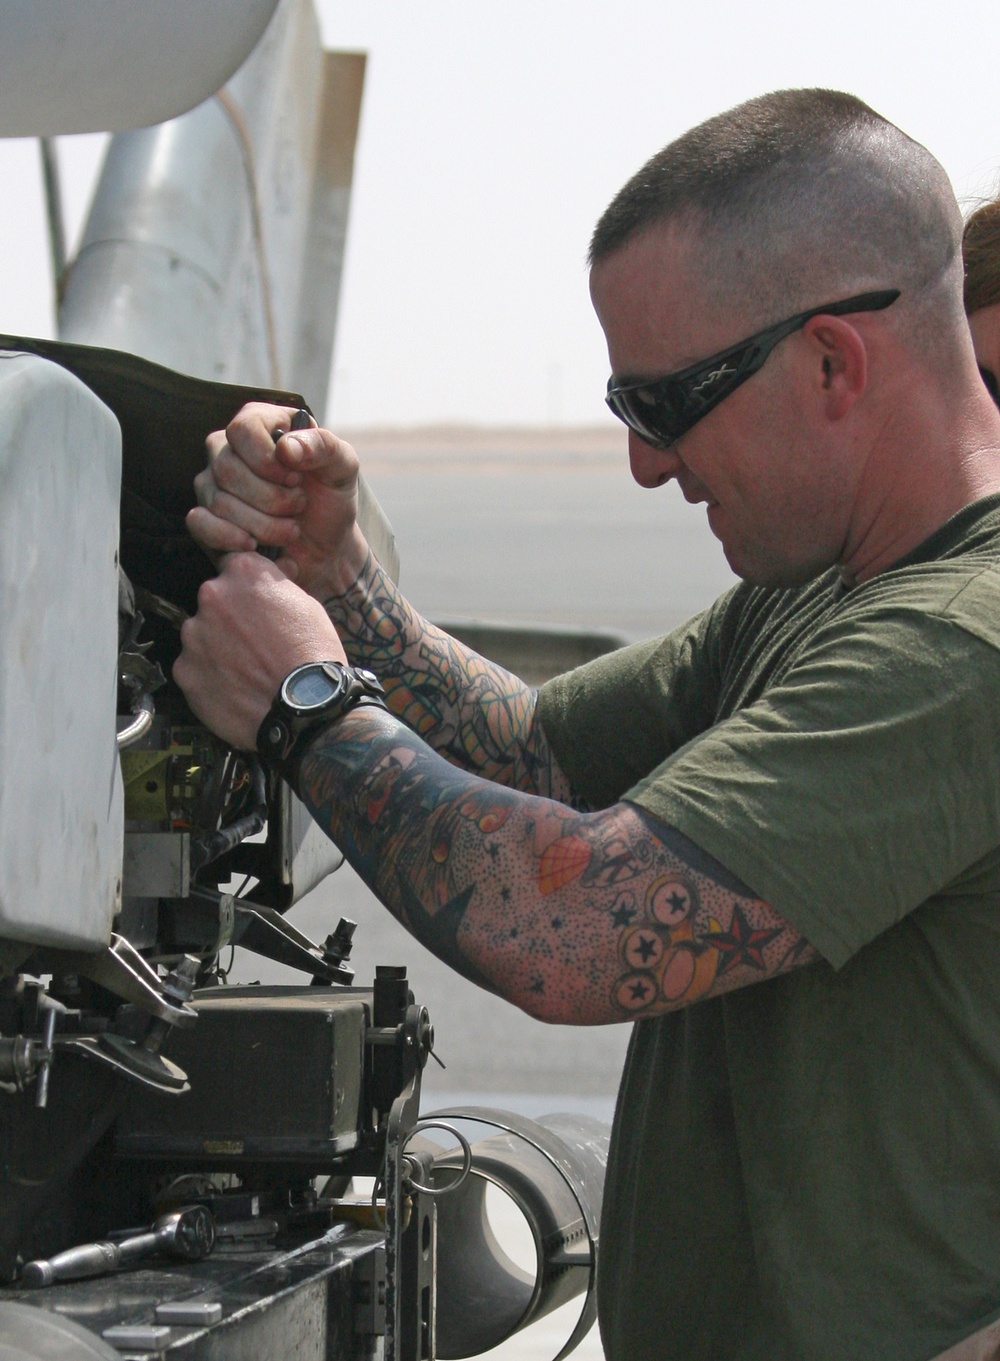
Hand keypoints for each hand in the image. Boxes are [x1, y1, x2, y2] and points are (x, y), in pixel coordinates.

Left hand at [173, 552, 346, 749]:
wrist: (304, 708)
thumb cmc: (312, 656)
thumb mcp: (307, 605)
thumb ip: (277, 587)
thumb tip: (273, 574)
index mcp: (244, 573)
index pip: (233, 566)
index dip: (247, 588)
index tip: (255, 604)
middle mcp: (212, 596)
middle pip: (214, 601)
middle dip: (230, 617)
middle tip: (254, 643)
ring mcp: (194, 634)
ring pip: (201, 635)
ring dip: (217, 646)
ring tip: (245, 670)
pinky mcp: (185, 670)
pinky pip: (193, 667)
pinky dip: (208, 675)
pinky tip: (234, 687)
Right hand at [187, 403, 368, 599]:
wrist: (326, 546)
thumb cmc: (331, 498)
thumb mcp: (343, 468)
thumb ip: (323, 447)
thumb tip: (285, 448)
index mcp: (259, 423)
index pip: (242, 430)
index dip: (268, 461)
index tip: (297, 479)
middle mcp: (226, 448)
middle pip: (227, 469)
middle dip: (272, 499)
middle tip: (299, 507)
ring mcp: (211, 484)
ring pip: (218, 501)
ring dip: (262, 525)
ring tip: (291, 529)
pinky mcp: (205, 518)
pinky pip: (199, 524)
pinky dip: (230, 539)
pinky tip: (256, 546)